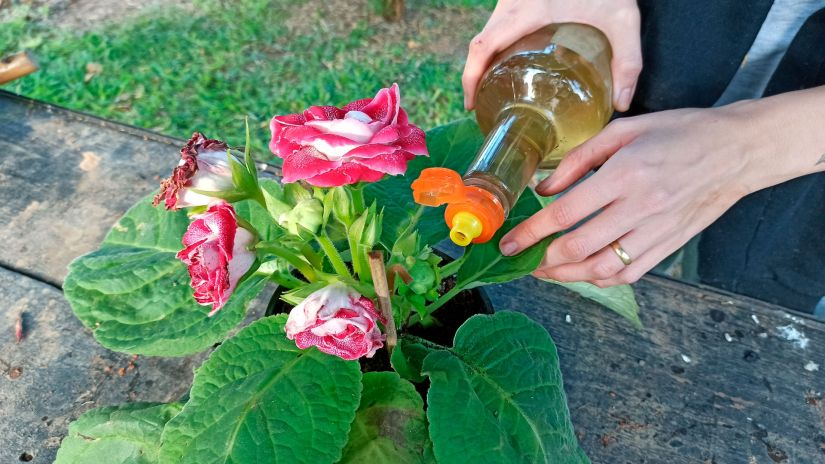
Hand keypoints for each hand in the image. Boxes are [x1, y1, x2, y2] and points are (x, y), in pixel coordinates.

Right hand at [462, 0, 641, 110]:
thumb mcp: (623, 18)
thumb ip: (627, 60)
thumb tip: (621, 103)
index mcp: (526, 11)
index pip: (483, 46)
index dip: (470, 77)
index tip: (471, 103)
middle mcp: (512, 4)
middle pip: (478, 43)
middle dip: (474, 75)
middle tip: (482, 103)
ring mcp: (513, 0)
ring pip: (487, 33)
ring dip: (484, 61)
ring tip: (495, 88)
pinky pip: (498, 25)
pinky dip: (494, 47)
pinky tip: (509, 64)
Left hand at [498, 102, 795, 286]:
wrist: (737, 151)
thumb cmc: (678, 132)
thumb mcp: (623, 130)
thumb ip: (578, 160)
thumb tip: (544, 188)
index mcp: (625, 174)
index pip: (566, 214)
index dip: (531, 233)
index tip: (509, 243)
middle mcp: (640, 207)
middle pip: (578, 247)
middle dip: (541, 260)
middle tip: (521, 260)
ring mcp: (657, 230)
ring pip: (602, 268)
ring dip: (567, 276)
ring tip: (544, 271)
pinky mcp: (670, 245)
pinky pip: (630, 273)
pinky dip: (601, 279)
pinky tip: (583, 274)